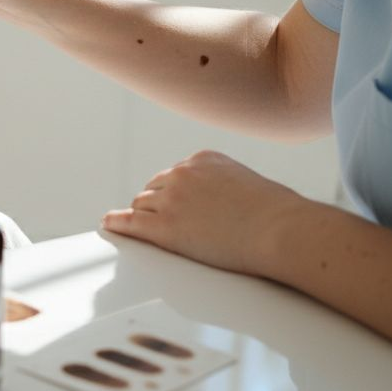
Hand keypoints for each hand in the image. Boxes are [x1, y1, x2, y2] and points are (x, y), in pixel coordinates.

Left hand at [101, 150, 304, 276]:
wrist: (282, 230)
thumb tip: (225, 203)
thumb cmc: (280, 215)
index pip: (174, 175)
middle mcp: (182, 174)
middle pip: (154, 190)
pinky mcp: (164, 227)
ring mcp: (171, 199)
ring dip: (145, 218)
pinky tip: (109, 225)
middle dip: (158, 205)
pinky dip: (118, 224)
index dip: (174, 194)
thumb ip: (226, 186)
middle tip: (166, 222)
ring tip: (147, 230)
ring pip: (142, 206)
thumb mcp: (249, 184)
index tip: (176, 204)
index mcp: (203, 159)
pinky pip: (131, 223)